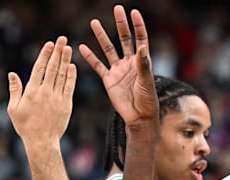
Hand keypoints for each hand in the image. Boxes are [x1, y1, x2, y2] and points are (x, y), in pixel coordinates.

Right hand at [7, 36, 75, 147]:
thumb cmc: (25, 126)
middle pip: (52, 67)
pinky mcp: (66, 105)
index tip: (49, 44)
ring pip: (62, 75)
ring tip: (68, 48)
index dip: (45, 54)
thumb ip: (14, 89)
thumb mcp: (13, 108)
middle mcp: (45, 92)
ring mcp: (57, 98)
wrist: (42, 141)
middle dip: (57, 52)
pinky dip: (71, 76)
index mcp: (31, 91)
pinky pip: (70, 87)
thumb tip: (12, 73)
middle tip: (62, 38)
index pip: (39, 68)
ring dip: (65, 60)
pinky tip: (72, 66)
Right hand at [79, 5, 157, 128]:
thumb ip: (142, 65)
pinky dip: (90, 57)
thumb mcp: (146, 82)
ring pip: (109, 49)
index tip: (134, 12)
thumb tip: (141, 47)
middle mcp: (130, 63)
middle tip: (117, 9)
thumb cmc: (148, 101)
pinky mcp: (109, 80)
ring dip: (102, 36)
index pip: (140, 39)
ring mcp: (118, 70)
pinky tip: (82, 46)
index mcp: (142, 62)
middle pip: (124, 39)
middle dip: (120, 24)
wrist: (139, 118)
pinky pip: (98, 66)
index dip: (138, 26)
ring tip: (94, 22)